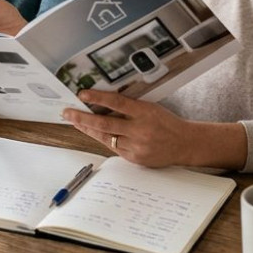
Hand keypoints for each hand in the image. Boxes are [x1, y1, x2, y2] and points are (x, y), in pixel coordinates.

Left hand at [62, 89, 247, 169]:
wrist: (185, 144)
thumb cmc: (167, 123)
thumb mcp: (151, 108)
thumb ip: (130, 107)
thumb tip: (103, 102)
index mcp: (145, 113)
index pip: (117, 102)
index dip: (98, 97)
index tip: (82, 93)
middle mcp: (140, 130)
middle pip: (105, 123)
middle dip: (82, 117)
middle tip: (67, 111)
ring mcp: (136, 146)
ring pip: (105, 137)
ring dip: (88, 129)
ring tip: (74, 121)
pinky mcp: (135, 159)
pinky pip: (113, 147)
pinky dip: (102, 139)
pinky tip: (92, 132)